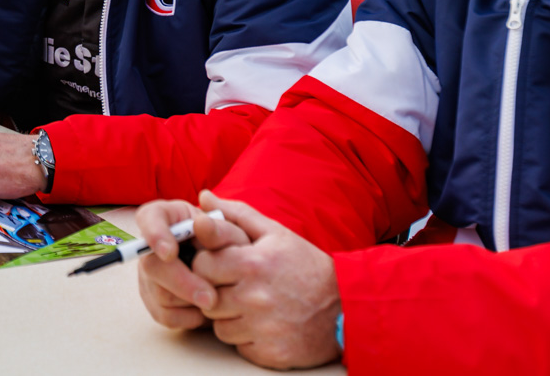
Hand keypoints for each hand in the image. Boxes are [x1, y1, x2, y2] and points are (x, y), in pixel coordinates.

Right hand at [136, 196, 251, 332]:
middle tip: (210, 298)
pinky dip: (189, 317)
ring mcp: (149, 275)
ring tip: (217, 298)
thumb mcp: (234, 238)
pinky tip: (206, 310)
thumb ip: (220, 231)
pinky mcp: (153, 301)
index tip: (170, 253)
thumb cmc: (234, 251)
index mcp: (169, 219)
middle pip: (151, 265)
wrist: (236, 281)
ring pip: (159, 293)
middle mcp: (152, 246)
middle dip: (182, 283)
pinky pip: (164, 315)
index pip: (148, 218)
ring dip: (191, 302)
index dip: (154, 234)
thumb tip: (201, 223)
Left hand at [184, 194, 342, 370]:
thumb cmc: (307, 266)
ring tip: (250, 305)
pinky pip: (238, 345)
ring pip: (219, 326)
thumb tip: (204, 196)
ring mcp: (262, 328)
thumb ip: (236, 214)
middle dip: (215, 291)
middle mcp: (254, 298)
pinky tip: (262, 324)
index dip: (208, 264)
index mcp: (252, 264)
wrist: (347, 309)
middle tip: (234, 286)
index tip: (221, 265)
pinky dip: (246, 337)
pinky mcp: (269, 354)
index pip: (201, 265)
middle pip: (206, 298)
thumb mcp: (276, 233)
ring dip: (229, 317)